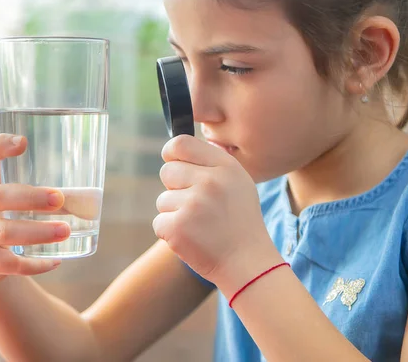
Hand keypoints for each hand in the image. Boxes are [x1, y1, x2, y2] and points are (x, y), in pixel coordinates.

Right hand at [0, 134, 70, 288]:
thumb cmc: (6, 220)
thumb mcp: (15, 203)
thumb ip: (45, 196)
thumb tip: (92, 198)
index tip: (23, 142)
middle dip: (32, 198)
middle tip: (60, 199)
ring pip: (4, 233)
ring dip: (38, 232)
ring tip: (65, 231)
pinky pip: (9, 264)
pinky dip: (35, 264)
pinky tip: (55, 262)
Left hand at [153, 135, 281, 293]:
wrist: (248, 263)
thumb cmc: (239, 222)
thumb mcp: (238, 183)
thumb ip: (211, 163)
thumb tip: (178, 149)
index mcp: (225, 166)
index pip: (181, 143)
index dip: (171, 153)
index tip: (173, 163)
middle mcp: (210, 181)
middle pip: (167, 171)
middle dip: (175, 188)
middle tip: (197, 206)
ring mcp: (193, 204)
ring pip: (162, 200)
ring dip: (174, 213)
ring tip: (200, 225)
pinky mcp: (178, 227)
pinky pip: (159, 222)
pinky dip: (171, 232)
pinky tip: (193, 238)